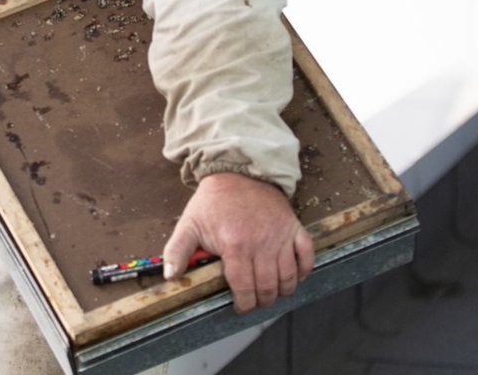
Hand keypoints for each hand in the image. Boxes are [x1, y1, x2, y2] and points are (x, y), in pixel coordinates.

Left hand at [162, 171, 313, 313]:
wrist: (237, 171)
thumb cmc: (213, 200)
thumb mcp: (189, 223)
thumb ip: (177, 250)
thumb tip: (170, 277)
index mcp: (235, 245)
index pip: (244, 287)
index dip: (243, 303)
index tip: (240, 307)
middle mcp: (261, 243)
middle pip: (268, 287)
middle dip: (262, 300)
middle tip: (255, 301)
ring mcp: (280, 235)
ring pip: (289, 277)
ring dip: (283, 291)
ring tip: (272, 293)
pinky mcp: (293, 226)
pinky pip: (307, 254)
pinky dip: (305, 269)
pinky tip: (295, 276)